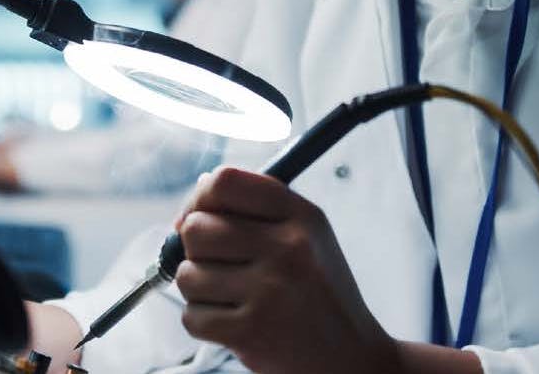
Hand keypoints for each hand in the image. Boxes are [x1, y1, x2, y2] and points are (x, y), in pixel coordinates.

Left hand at [172, 167, 399, 373]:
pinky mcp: (251, 331)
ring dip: (200, 290)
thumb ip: (256, 208)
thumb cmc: (317, 294)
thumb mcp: (307, 235)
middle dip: (197, 251)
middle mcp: (288, 248)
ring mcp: (269, 290)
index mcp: (301, 217)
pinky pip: (192, 316)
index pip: (224, 182)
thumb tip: (194, 198)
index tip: (196, 218)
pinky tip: (235, 322)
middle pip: (196, 228)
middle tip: (224, 268)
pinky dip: (204, 323)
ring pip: (188, 274)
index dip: (198, 199)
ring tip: (234, 299)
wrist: (351, 358)